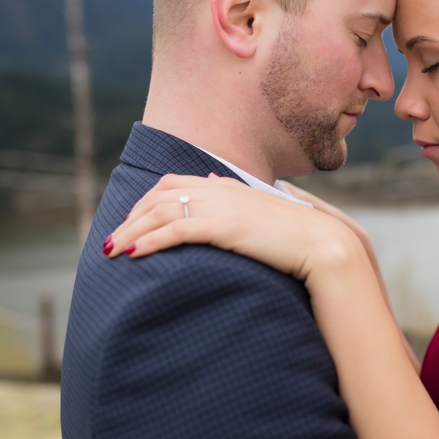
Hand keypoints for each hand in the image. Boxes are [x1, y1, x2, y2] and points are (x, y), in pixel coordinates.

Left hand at [104, 174, 363, 285]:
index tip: (134, 223)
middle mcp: (220, 189)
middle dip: (131, 217)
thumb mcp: (268, 216)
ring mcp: (221, 206)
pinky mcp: (222, 227)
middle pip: (159, 195)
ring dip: (131, 231)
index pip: (174, 184)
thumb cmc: (302, 237)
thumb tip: (228, 199)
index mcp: (229, 185)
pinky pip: (173, 230)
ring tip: (112, 250)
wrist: (325, 244)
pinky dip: (148, 240)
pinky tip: (132, 253)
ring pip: (159, 212)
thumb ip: (245, 206)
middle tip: (113, 240)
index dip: (147, 203)